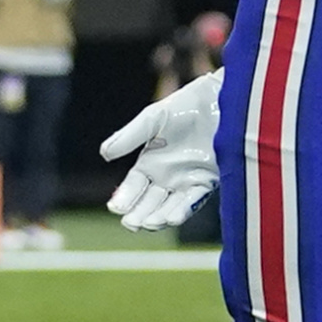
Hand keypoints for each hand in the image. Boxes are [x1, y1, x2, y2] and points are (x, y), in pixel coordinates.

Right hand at [100, 71, 222, 233]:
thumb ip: (130, 136)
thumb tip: (104, 154)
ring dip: (158, 218)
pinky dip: (182, 210)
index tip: (115, 208)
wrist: (218, 98)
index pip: (132, 188)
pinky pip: (193, 200)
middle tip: (131, 223)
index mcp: (150, 163)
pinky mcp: (207, 181)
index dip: (123, 198)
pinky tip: (171, 218)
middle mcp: (166, 177)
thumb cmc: (184, 106)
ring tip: (149, 223)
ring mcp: (187, 181)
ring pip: (169, 207)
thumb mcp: (153, 118)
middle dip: (138, 215)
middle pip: (148, 203)